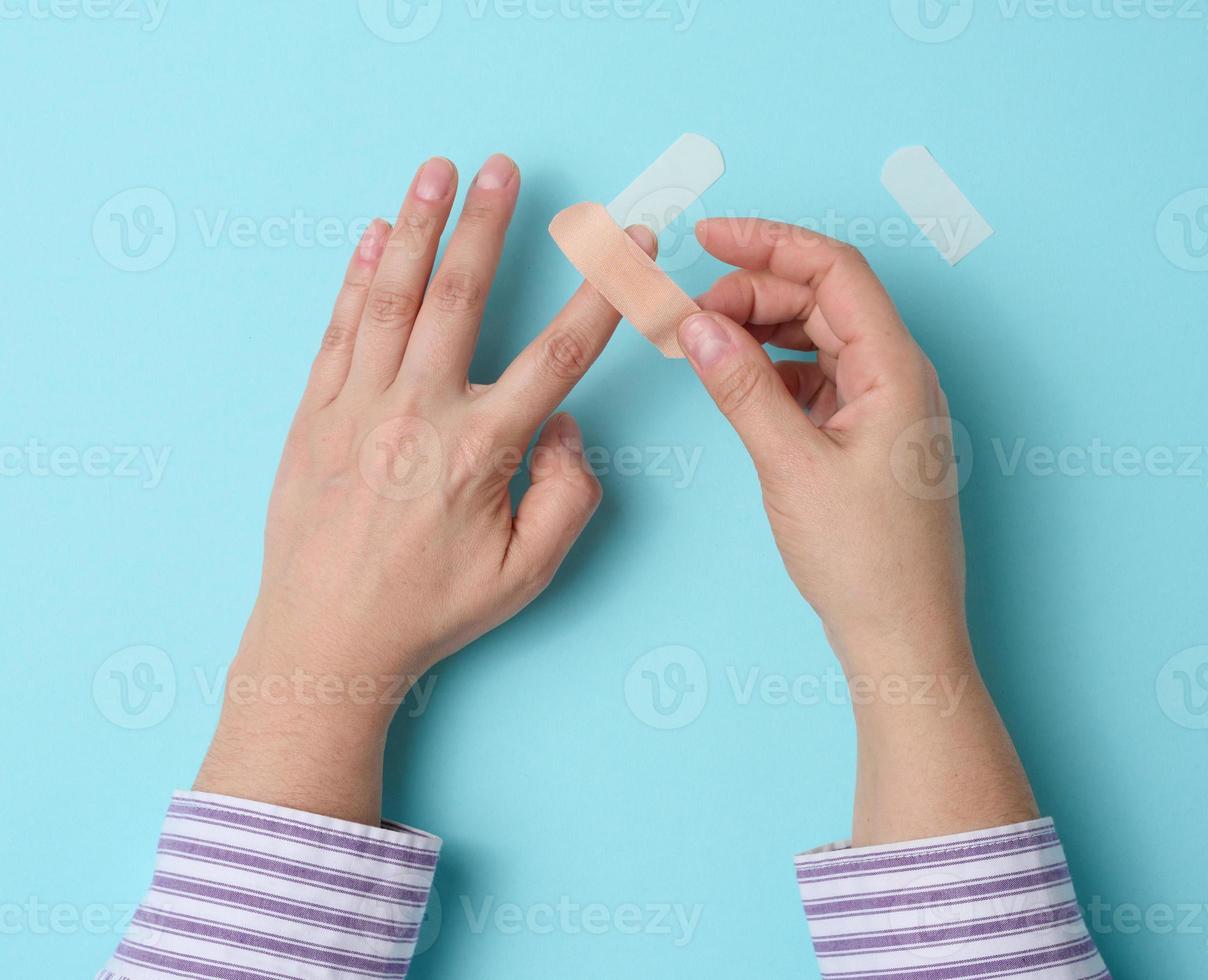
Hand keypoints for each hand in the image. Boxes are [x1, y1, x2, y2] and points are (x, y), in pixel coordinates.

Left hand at [195, 155, 654, 821]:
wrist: (325, 639)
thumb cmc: (431, 609)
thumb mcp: (529, 573)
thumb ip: (570, 496)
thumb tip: (566, 427)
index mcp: (481, 450)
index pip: (559, 353)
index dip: (604, 291)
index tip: (631, 244)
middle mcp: (419, 413)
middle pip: (460, 298)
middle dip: (486, 224)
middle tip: (503, 166)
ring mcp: (358, 406)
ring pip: (393, 297)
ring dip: (417, 226)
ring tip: (435, 170)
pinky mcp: (313, 413)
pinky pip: (339, 328)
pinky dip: (356, 276)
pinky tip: (372, 235)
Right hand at [682, 218, 965, 669]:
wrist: (901, 634)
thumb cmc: (865, 559)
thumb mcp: (790, 465)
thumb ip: (741, 386)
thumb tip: (697, 323)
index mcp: (895, 368)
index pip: (834, 270)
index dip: (768, 243)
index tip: (707, 237)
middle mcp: (898, 376)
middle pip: (824, 299)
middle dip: (754, 292)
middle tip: (690, 313)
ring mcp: (886, 407)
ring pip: (818, 338)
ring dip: (762, 330)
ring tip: (705, 343)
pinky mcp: (869, 437)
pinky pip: (818, 379)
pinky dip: (774, 370)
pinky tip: (737, 382)